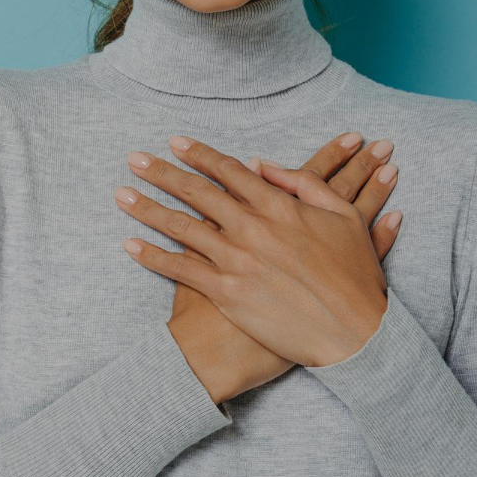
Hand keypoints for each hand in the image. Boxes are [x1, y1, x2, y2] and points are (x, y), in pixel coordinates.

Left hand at [119, 135, 393, 368]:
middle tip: (134, 158)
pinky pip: (180, 271)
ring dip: (147, 208)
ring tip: (121, 194)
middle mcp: (251, 227)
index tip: (175, 143)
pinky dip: (152, 257)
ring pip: (180, 227)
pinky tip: (130, 245)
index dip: (199, 154)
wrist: (355, 333)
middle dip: (161, 172)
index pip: (228, 171)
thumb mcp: (345, 218)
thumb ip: (304, 185)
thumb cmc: (354, 276)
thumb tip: (264, 165)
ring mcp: (236, 260)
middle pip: (195, 191)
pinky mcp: (227, 293)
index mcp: (278, 206)